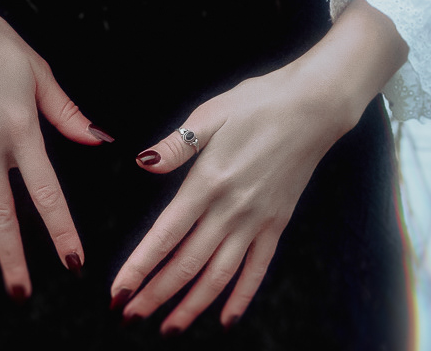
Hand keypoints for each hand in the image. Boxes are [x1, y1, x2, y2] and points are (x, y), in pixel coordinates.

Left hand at [108, 64, 347, 332]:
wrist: (312, 107)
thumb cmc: (258, 102)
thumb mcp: (212, 113)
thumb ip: (177, 145)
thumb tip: (143, 162)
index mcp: (209, 181)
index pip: (166, 234)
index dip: (140, 266)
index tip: (118, 291)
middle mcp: (231, 209)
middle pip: (188, 263)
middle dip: (156, 294)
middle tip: (129, 316)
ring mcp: (257, 220)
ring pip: (219, 275)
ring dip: (192, 305)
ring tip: (168, 327)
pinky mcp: (277, 223)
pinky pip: (258, 269)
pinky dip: (241, 297)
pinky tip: (226, 318)